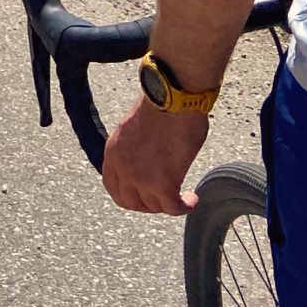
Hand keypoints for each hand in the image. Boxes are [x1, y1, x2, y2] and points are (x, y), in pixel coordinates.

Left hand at [102, 98, 209, 214]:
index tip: (144, 195)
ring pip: (153, 206)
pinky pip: (172, 208)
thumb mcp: (134, 129)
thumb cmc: (161, 105)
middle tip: (164, 199)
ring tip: (183, 197)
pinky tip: (193, 200)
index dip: (129, 195)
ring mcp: (141, 178)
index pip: (113, 187)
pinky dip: (184, 207)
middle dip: (148, 204)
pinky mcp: (163, 183)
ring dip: (168, 204)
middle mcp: (122, 168)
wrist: (173, 99)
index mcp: (113, 152)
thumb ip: (134, 149)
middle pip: (131, 202)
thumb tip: (148, 160)